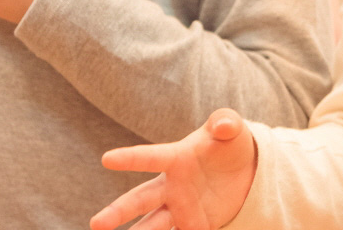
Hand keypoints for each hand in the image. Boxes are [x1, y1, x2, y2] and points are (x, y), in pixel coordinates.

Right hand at [91, 108, 257, 229]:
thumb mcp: (232, 128)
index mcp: (176, 158)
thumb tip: (223, 126)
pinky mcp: (194, 225)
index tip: (107, 158)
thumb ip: (226, 122)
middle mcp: (171, 187)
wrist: (246, 171)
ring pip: (152, 226)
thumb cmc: (230, 143)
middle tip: (96, 224)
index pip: (150, 157)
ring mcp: (180, 209)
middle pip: (140, 200)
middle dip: (118, 212)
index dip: (130, 158)